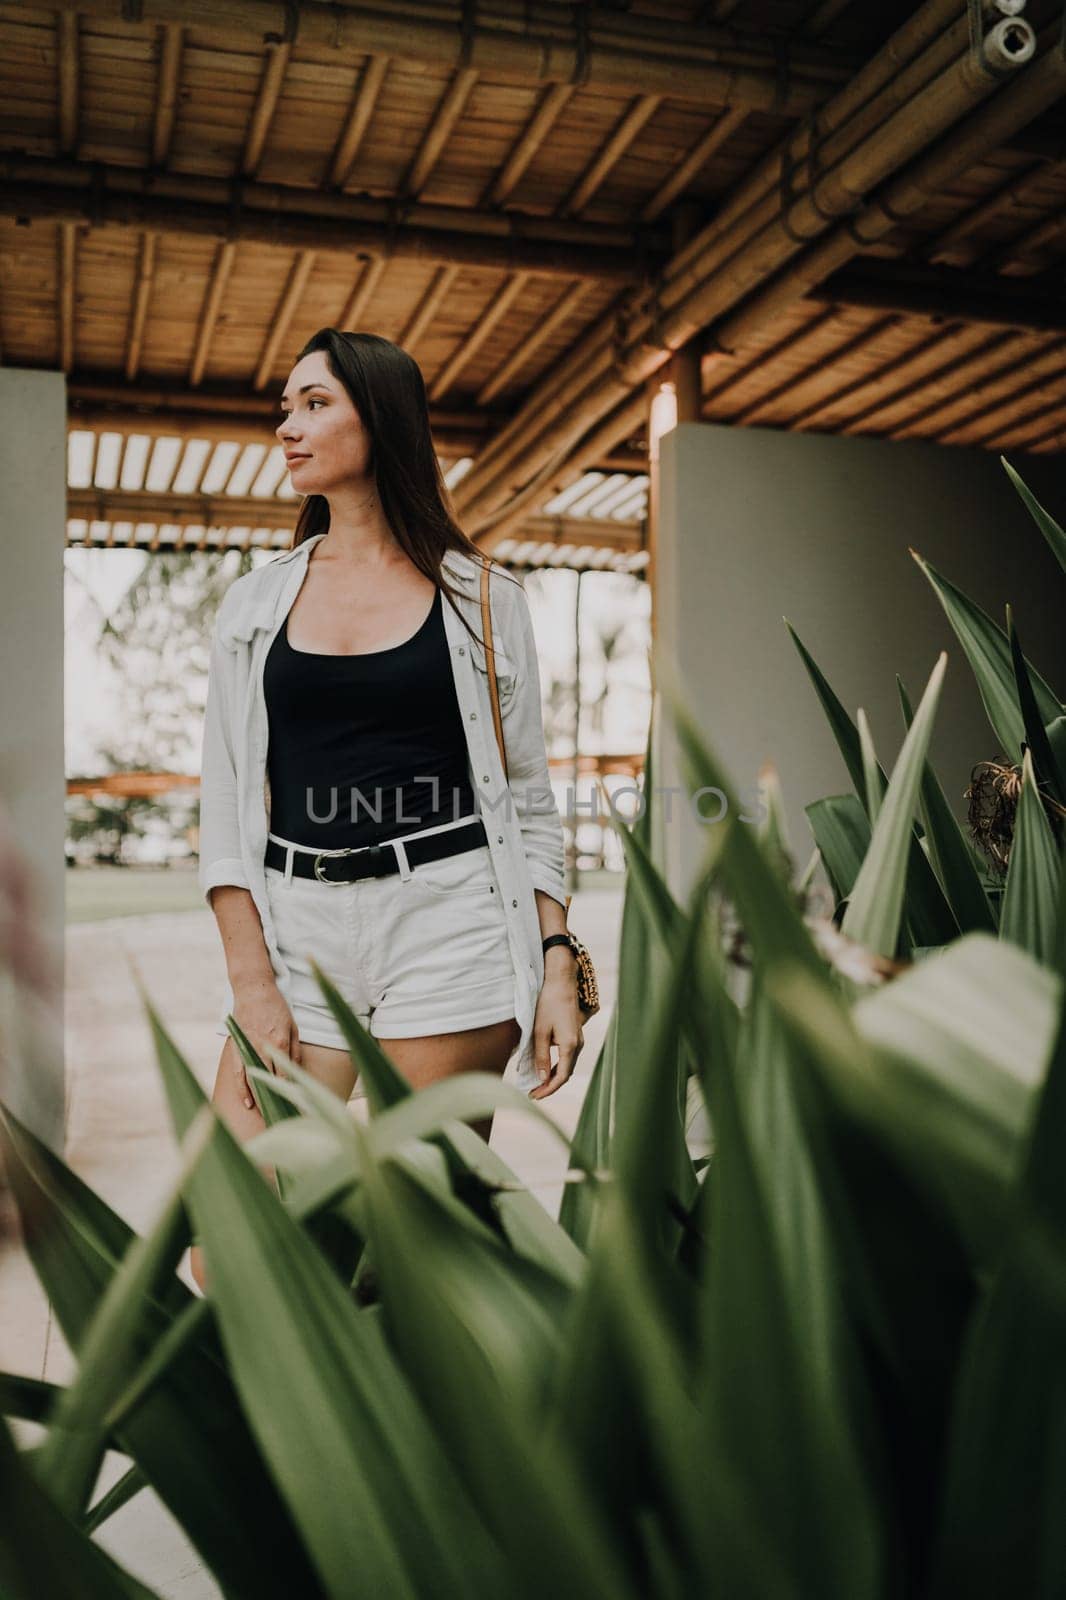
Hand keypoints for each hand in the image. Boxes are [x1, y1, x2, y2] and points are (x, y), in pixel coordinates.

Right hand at [231, 977, 302, 1109]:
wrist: (253, 990)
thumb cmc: (277, 1007)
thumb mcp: (293, 1027)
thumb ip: (294, 1051)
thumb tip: (296, 1073)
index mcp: (279, 1043)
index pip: (285, 1076)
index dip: (290, 1093)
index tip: (297, 1107)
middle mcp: (262, 1049)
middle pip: (268, 1082)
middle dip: (275, 1102)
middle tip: (282, 1119)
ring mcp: (247, 1049)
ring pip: (253, 1081)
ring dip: (259, 1101)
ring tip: (266, 1116)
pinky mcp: (237, 1048)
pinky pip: (239, 1074)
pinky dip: (242, 1090)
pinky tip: (247, 1103)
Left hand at [528, 955, 583, 1099]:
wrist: (560, 983)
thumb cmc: (547, 1004)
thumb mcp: (540, 1031)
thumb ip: (540, 1056)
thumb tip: (541, 1078)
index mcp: (570, 1045)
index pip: (561, 1076)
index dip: (548, 1088)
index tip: (534, 1095)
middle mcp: (578, 1045)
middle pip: (566, 1073)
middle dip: (550, 1085)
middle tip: (532, 1093)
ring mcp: (578, 1040)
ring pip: (567, 1066)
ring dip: (553, 1077)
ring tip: (536, 1084)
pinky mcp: (575, 1035)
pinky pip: (567, 1057)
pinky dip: (557, 1066)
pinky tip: (545, 1069)